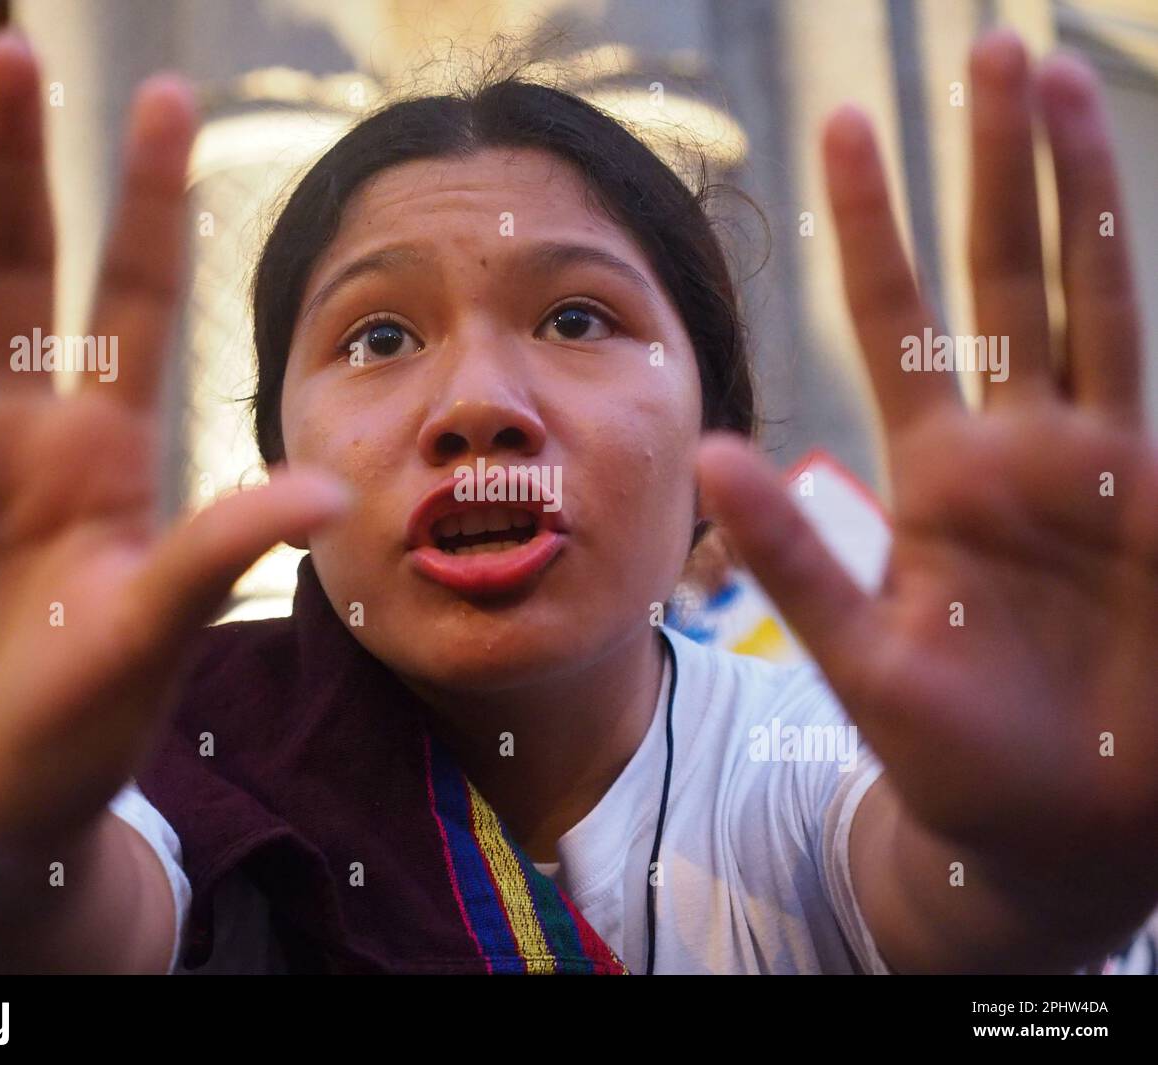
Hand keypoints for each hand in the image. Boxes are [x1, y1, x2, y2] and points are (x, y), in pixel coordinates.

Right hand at [0, 30, 351, 843]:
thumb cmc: (79, 730)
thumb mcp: (157, 632)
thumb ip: (221, 554)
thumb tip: (331, 493)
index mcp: (105, 452)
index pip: (130, 298)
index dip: (145, 201)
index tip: (166, 97)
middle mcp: (20, 430)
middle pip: (14, 267)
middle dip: (8, 165)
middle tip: (5, 52)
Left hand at [697, 29, 1156, 904]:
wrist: (1049, 825)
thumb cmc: (952, 753)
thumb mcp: (859, 655)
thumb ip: (792, 556)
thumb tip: (711, 454)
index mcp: (932, 474)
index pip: (894, 318)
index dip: (872, 222)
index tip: (841, 124)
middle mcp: (1015, 446)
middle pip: (1000, 276)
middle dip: (994, 166)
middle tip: (985, 48)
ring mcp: (1098, 462)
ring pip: (1088, 294)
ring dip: (1077, 190)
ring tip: (1054, 80)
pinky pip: (1152, 371)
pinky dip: (1144, 292)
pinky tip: (1126, 210)